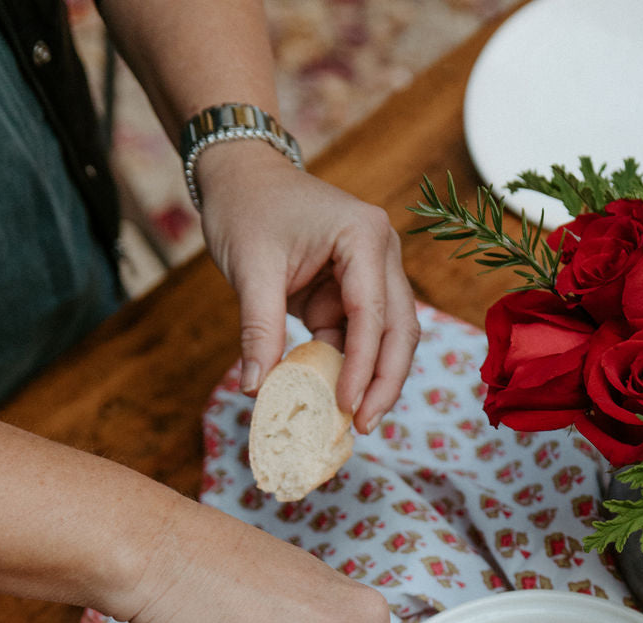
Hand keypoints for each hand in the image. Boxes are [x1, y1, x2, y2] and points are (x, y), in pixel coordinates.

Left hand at [196, 145, 419, 430]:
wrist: (241, 176)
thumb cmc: (246, 209)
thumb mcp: (250, 268)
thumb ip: (258, 330)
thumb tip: (255, 389)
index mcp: (364, 236)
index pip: (373, 312)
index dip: (363, 365)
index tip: (346, 405)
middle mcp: (382, 254)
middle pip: (401, 330)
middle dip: (385, 381)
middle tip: (363, 425)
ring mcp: (374, 273)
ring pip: (391, 339)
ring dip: (375, 379)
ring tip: (355, 420)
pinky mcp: (356, 292)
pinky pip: (362, 339)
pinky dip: (351, 368)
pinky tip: (337, 398)